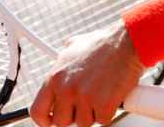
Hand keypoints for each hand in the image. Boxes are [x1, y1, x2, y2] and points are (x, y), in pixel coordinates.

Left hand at [30, 21, 144, 126]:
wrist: (126, 43)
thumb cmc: (103, 44)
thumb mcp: (72, 47)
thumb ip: (61, 63)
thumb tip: (57, 69)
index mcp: (55, 76)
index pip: (37, 110)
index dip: (44, 120)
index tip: (51, 120)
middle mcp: (66, 88)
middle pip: (61, 121)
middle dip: (73, 115)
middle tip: (84, 104)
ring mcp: (85, 98)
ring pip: (83, 123)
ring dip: (92, 113)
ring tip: (99, 93)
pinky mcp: (104, 105)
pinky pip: (103, 121)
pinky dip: (108, 112)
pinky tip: (110, 96)